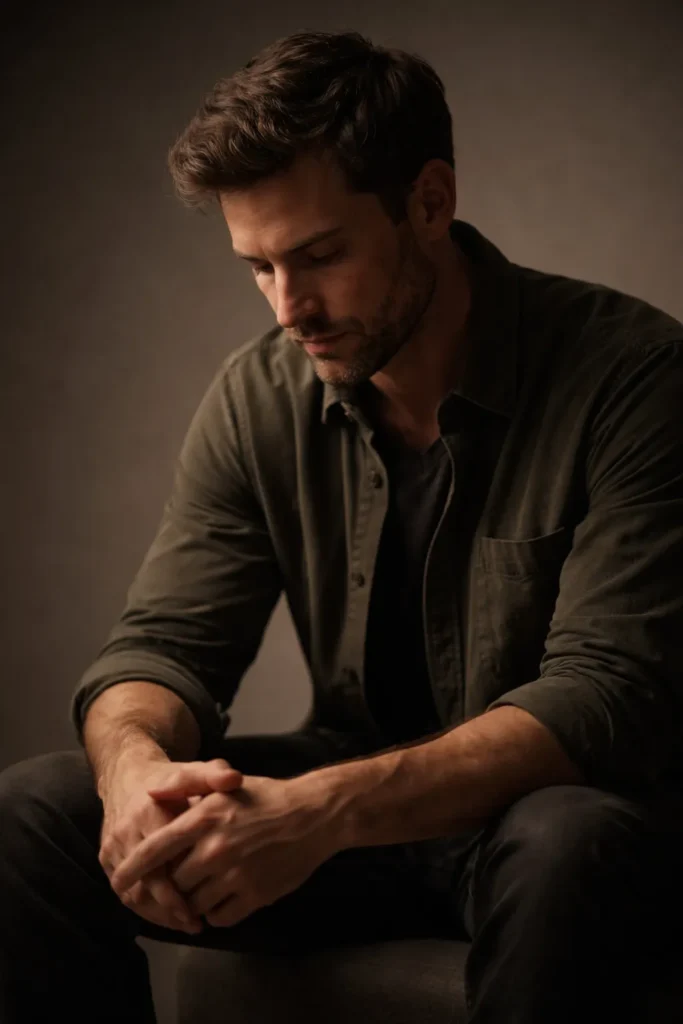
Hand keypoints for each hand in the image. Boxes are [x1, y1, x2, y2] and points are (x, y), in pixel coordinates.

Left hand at [109, 772, 339, 928]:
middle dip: (171, 886)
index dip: (131, 869)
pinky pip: (220, 918)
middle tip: (175, 884)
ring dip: (193, 903)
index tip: (118, 881)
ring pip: (194, 905)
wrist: (315, 815)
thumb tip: (149, 795)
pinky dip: (216, 914)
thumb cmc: (267, 798)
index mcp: (204, 819)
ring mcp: (236, 875)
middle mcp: (215, 849)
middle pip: (173, 883)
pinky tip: (223, 899)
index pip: (154, 850)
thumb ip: (185, 791)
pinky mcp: (255, 895)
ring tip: (202, 891)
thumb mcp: (224, 787)